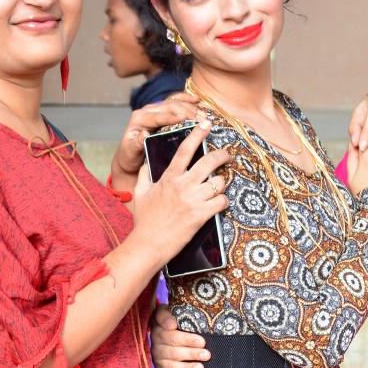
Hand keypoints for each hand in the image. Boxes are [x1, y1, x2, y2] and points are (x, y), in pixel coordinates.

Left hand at [111, 94, 199, 184]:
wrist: (130, 156)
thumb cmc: (130, 156)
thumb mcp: (131, 152)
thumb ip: (136, 144)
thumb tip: (144, 134)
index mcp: (139, 119)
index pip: (157, 116)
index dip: (171, 117)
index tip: (184, 119)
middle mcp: (147, 111)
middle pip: (169, 107)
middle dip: (186, 112)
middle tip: (200, 120)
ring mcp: (156, 109)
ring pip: (174, 102)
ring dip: (190, 107)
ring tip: (203, 115)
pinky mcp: (163, 110)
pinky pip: (175, 101)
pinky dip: (186, 99)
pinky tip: (197, 100)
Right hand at [130, 120, 229, 270]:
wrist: (149, 244)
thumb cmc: (144, 220)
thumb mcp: (141, 193)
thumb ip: (145, 175)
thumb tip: (146, 163)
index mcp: (169, 177)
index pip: (185, 149)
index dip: (197, 133)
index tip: (206, 123)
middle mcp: (183, 185)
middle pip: (209, 161)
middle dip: (222, 154)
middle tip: (227, 154)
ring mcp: (193, 200)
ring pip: (219, 181)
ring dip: (222, 182)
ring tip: (219, 185)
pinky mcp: (201, 215)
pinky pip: (222, 201)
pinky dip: (224, 201)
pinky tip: (220, 203)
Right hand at [150, 304, 210, 367]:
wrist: (166, 330)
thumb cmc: (175, 319)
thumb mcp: (171, 311)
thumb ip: (169, 314)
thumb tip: (172, 324)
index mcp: (159, 327)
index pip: (165, 329)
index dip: (172, 328)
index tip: (177, 327)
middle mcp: (157, 343)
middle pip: (173, 349)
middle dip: (191, 351)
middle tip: (206, 353)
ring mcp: (158, 358)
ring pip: (172, 364)